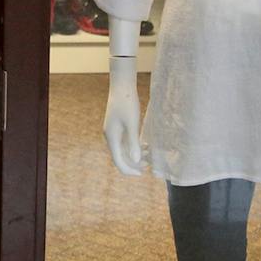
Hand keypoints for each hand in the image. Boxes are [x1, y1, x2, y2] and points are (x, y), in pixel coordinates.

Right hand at [103, 57, 144, 175]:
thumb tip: (135, 161)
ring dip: (136, 155)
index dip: (129, 170)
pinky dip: (135, 147)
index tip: (142, 174)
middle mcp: (110, 137)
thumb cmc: (127, 103)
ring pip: (123, 150)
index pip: (118, 161)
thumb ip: (134, 143)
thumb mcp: (133, 123)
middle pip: (120, 157)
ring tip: (150, 155)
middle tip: (149, 165)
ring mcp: (113, 132)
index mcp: (112, 138)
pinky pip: (125, 143)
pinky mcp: (117, 128)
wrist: (122, 86)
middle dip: (134, 164)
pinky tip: (146, 145)